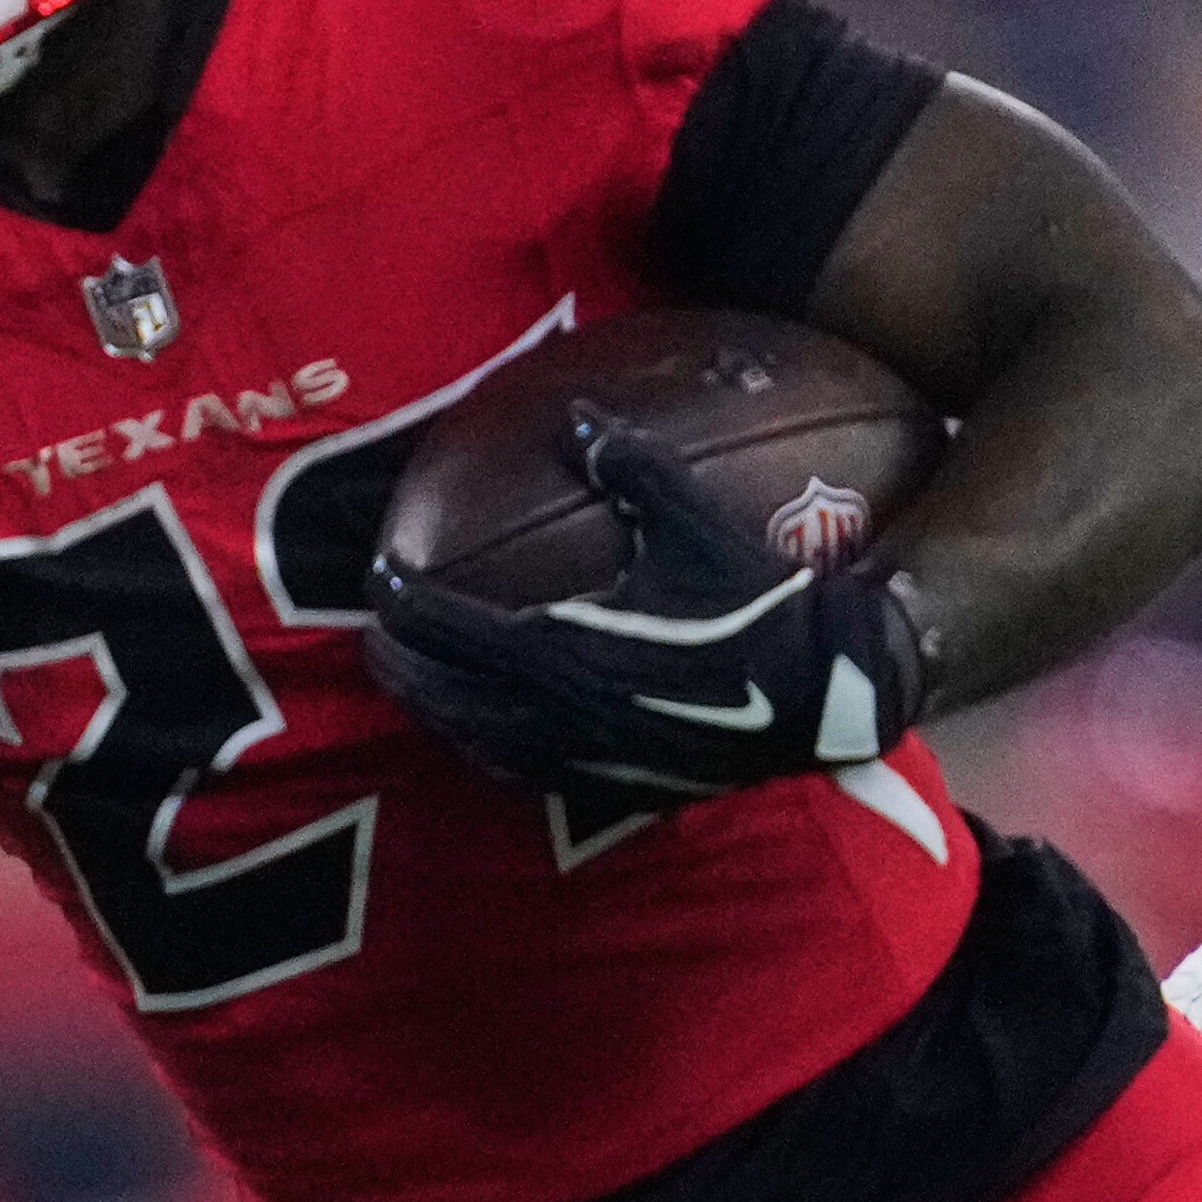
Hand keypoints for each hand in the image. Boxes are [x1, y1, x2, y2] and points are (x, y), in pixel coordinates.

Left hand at [362, 408, 927, 799]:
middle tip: (372, 640)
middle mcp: (565, 708)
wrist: (829, 692)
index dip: (406, 600)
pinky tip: (486, 740)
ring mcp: (588, 753)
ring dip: (438, 716)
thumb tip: (579, 420)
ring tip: (412, 692)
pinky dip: (492, 755)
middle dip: (403, 665)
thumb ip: (635, 470)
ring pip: (481, 743)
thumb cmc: (764, 604)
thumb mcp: (701, 526)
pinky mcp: (619, 781)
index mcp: (570, 645)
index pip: (454, 626)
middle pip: (449, 693)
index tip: (381, 572)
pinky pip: (533, 775)